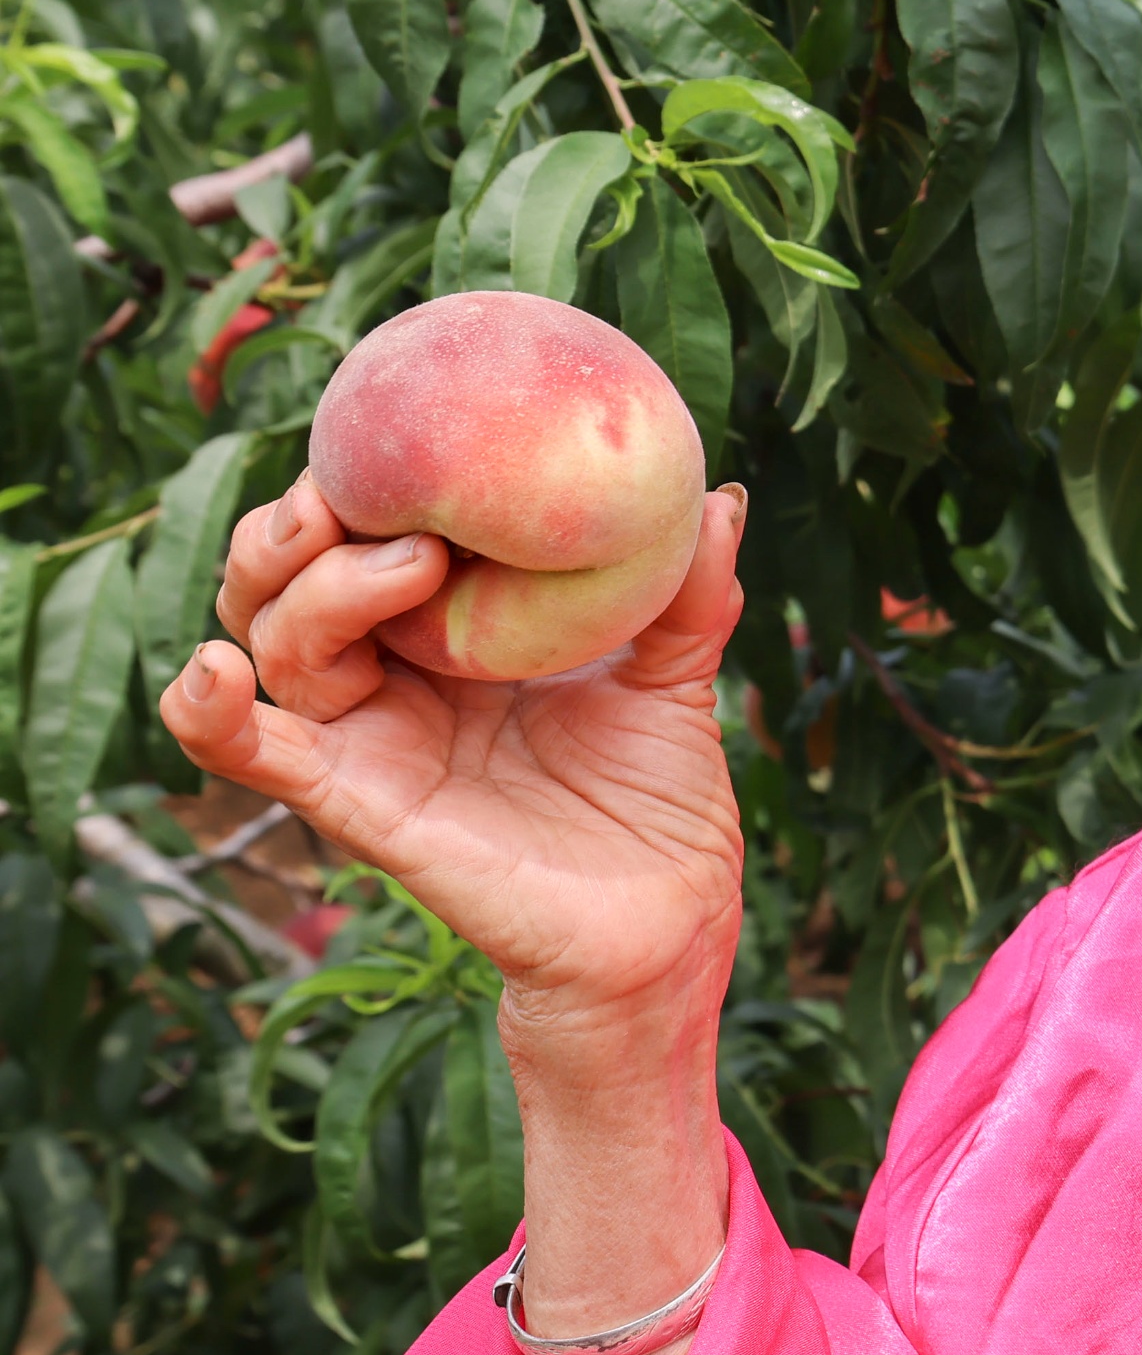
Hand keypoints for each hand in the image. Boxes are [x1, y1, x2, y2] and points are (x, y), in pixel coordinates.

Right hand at [160, 474, 751, 1038]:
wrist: (669, 914)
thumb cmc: (660, 795)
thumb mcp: (676, 673)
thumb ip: (689, 590)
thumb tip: (719, 495)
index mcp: (453, 632)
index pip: (365, 537)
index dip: (361, 486)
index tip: (401, 440)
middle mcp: (395, 676)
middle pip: (289, 579)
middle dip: (298, 524)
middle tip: (352, 495)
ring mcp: (371, 736)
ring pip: (275, 643)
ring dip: (307, 591)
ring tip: (396, 566)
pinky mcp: (360, 802)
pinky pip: (254, 756)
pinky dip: (210, 714)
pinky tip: (210, 673)